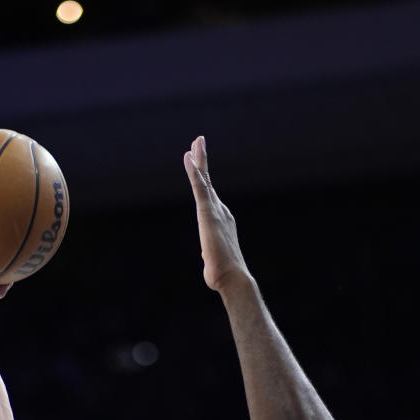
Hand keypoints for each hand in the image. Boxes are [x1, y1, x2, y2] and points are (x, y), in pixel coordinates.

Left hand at [184, 135, 249, 292]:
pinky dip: (193, 171)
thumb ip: (209, 256)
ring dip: (199, 160)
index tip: (198, 164)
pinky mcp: (207, 213)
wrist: (232, 277)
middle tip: (198, 143)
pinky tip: (188, 158)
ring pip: (204, 180)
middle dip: (202, 161)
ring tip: (196, 142)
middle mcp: (221, 211)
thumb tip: (208, 262)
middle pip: (208, 182)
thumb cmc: (222, 275)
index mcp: (220, 220)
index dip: (203, 179)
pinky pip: (199, 187)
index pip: (209, 196)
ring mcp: (215, 210)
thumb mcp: (212, 261)